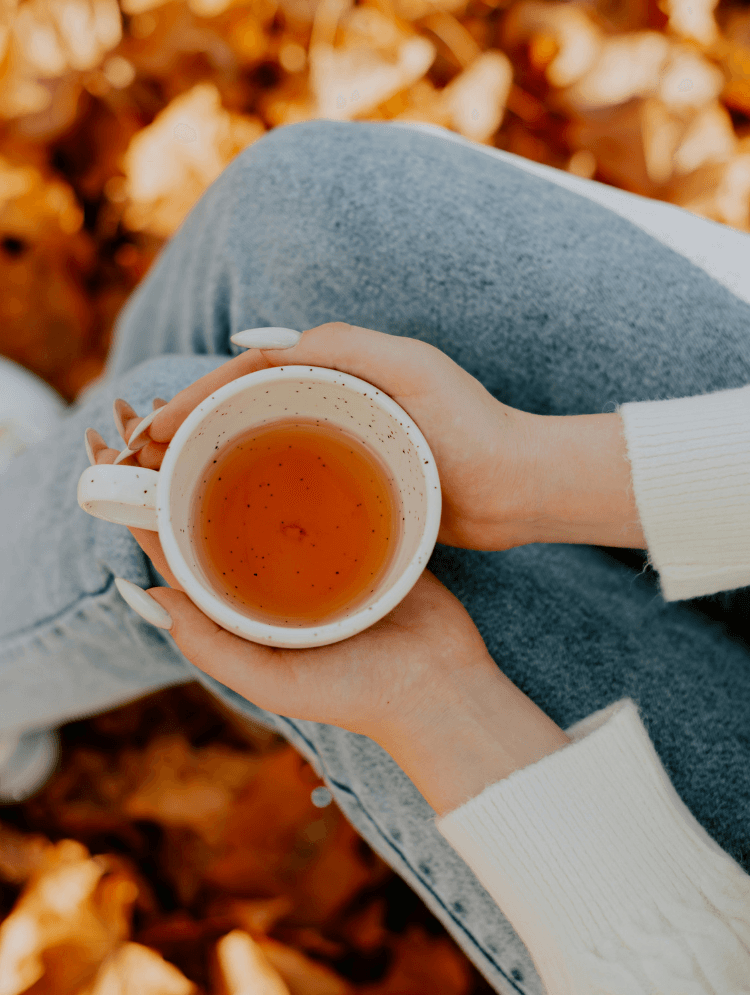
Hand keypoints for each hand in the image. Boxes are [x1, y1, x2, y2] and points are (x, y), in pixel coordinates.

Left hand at [87, 425, 569, 813]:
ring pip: (270, 493)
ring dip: (245, 454)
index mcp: (240, 607)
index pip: (181, 547)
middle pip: (218, 509)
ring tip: (222, 408)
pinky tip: (300, 423)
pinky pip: (327, 487)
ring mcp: (316, 550)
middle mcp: (271, 574)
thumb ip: (209, 644)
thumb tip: (146, 588)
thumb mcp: (271, 680)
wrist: (441, 685)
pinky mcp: (360, 529)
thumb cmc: (356, 694)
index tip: (126, 456)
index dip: (149, 506)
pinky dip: (309, 458)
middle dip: (191, 467)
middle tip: (171, 415)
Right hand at [112, 322, 541, 551]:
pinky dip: (255, 489)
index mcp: (341, 367)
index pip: (251, 372)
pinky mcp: (357, 479)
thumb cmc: (471, 427)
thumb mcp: (411, 372)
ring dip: (215, 459)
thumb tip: (260, 345)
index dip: (198, 395)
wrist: (520, 487)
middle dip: (193, 426)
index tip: (155, 426)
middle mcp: (338, 397)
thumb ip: (343, 347)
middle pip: (247, 405)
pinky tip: (229, 517)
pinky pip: (293, 477)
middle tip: (147, 462)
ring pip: (264, 442)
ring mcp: (346, 439)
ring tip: (170, 489)